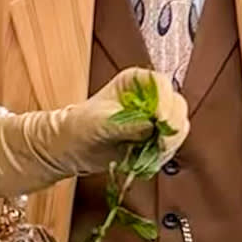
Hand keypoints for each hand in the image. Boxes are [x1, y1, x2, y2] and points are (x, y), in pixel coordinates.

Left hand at [0, 68, 188, 198]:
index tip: (157, 125)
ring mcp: (153, 117)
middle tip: (153, 145)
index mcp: (137, 81)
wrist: (65, 149)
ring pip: (177, 129)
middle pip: (177, 108)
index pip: (164, 88)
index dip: (165, 107)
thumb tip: (153, 124)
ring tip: (142, 155)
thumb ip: (128, 123)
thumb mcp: (100, 123)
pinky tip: (142, 160)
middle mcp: (149, 95)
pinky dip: (160, 155)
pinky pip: (169, 146)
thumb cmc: (76, 129)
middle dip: (169, 129)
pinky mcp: (152, 137)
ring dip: (165, 145)